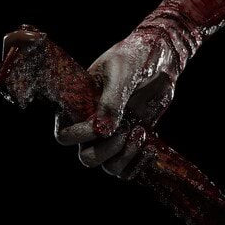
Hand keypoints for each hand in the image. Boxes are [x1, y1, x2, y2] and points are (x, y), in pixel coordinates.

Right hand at [54, 19, 185, 176]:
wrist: (159, 57)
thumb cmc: (133, 57)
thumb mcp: (121, 73)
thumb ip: (111, 101)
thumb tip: (101, 131)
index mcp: (78, 106)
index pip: (65, 135)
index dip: (82, 136)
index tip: (105, 124)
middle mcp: (91, 125)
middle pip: (86, 157)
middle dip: (106, 151)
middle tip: (126, 130)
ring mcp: (112, 135)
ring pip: (108, 166)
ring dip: (124, 157)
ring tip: (140, 132)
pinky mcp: (132, 140)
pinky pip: (128, 166)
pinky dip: (138, 164)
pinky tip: (150, 148)